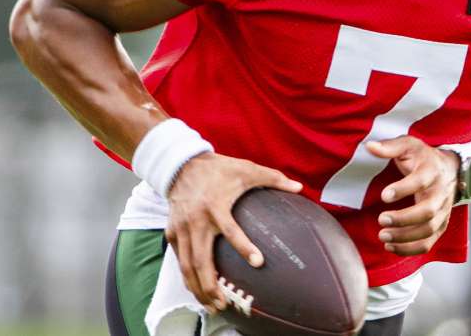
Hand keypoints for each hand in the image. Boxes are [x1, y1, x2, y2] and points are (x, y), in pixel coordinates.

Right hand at [164, 152, 302, 312]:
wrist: (181, 165)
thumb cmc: (218, 169)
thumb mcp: (246, 169)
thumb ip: (273, 178)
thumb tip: (299, 188)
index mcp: (216, 206)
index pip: (231, 230)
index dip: (244, 247)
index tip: (258, 262)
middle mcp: (196, 221)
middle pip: (201, 260)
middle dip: (211, 284)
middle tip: (224, 303)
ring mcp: (181, 229)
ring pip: (187, 266)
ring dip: (198, 288)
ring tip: (212, 305)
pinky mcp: (171, 233)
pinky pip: (179, 261)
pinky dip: (187, 277)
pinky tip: (197, 290)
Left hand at [365, 136, 458, 255]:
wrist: (450, 169)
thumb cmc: (423, 158)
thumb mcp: (408, 145)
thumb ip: (389, 147)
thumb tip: (369, 147)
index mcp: (432, 171)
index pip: (420, 181)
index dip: (403, 189)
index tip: (384, 195)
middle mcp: (440, 193)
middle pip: (427, 211)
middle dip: (404, 219)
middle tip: (381, 220)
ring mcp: (442, 211)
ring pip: (428, 230)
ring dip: (405, 237)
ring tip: (382, 236)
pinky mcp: (440, 225)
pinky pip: (428, 242)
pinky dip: (410, 249)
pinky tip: (391, 247)